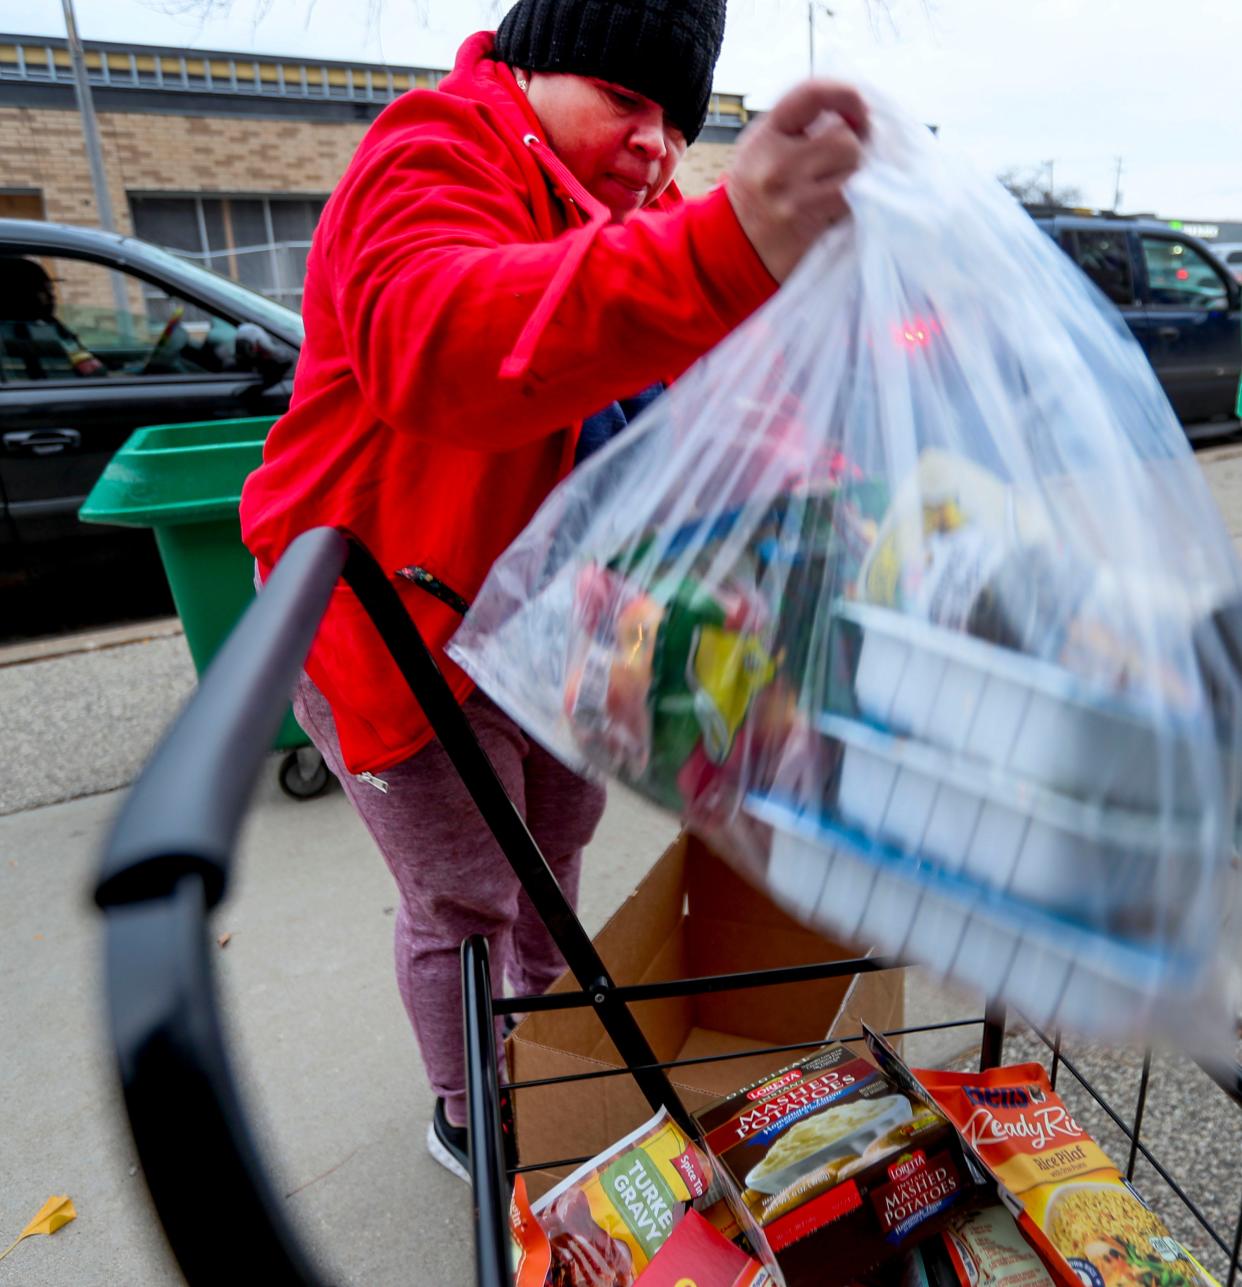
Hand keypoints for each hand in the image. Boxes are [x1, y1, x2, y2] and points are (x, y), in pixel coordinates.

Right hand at [726, 80, 868, 282]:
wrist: (734, 251)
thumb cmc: (755, 196)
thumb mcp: (762, 149)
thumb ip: (798, 127)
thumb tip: (852, 115)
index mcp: (765, 136)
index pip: (812, 94)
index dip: (846, 95)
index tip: (860, 109)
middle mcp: (776, 163)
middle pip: (844, 138)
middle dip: (854, 148)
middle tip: (846, 160)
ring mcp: (793, 196)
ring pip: (854, 170)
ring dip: (855, 177)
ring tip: (838, 185)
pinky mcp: (809, 223)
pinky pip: (852, 201)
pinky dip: (853, 202)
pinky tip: (835, 207)